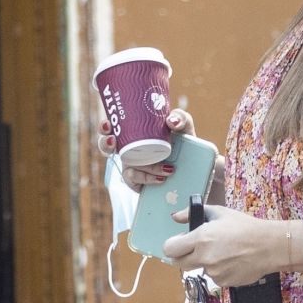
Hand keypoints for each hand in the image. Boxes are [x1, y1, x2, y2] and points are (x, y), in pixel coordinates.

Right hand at [98, 109, 225, 201]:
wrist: (198, 169)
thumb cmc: (186, 143)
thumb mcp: (185, 128)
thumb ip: (181, 118)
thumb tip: (171, 121)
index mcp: (135, 133)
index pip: (112, 128)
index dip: (105, 127)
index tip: (107, 125)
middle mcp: (130, 150)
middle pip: (106, 147)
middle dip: (105, 144)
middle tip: (114, 142)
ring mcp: (133, 167)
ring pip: (126, 167)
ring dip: (143, 166)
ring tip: (166, 167)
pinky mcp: (139, 184)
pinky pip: (135, 181)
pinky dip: (147, 178)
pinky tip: (161, 178)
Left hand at [163, 205, 287, 287]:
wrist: (269, 246)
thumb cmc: (245, 226)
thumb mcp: (220, 213)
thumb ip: (193, 214)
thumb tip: (175, 217)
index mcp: (200, 238)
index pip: (170, 249)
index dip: (172, 246)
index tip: (179, 243)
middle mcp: (204, 258)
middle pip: (179, 264)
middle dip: (183, 257)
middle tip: (196, 249)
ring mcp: (214, 272)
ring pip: (200, 269)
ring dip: (206, 263)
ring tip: (225, 252)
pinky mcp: (224, 282)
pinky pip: (215, 277)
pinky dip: (220, 271)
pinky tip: (233, 261)